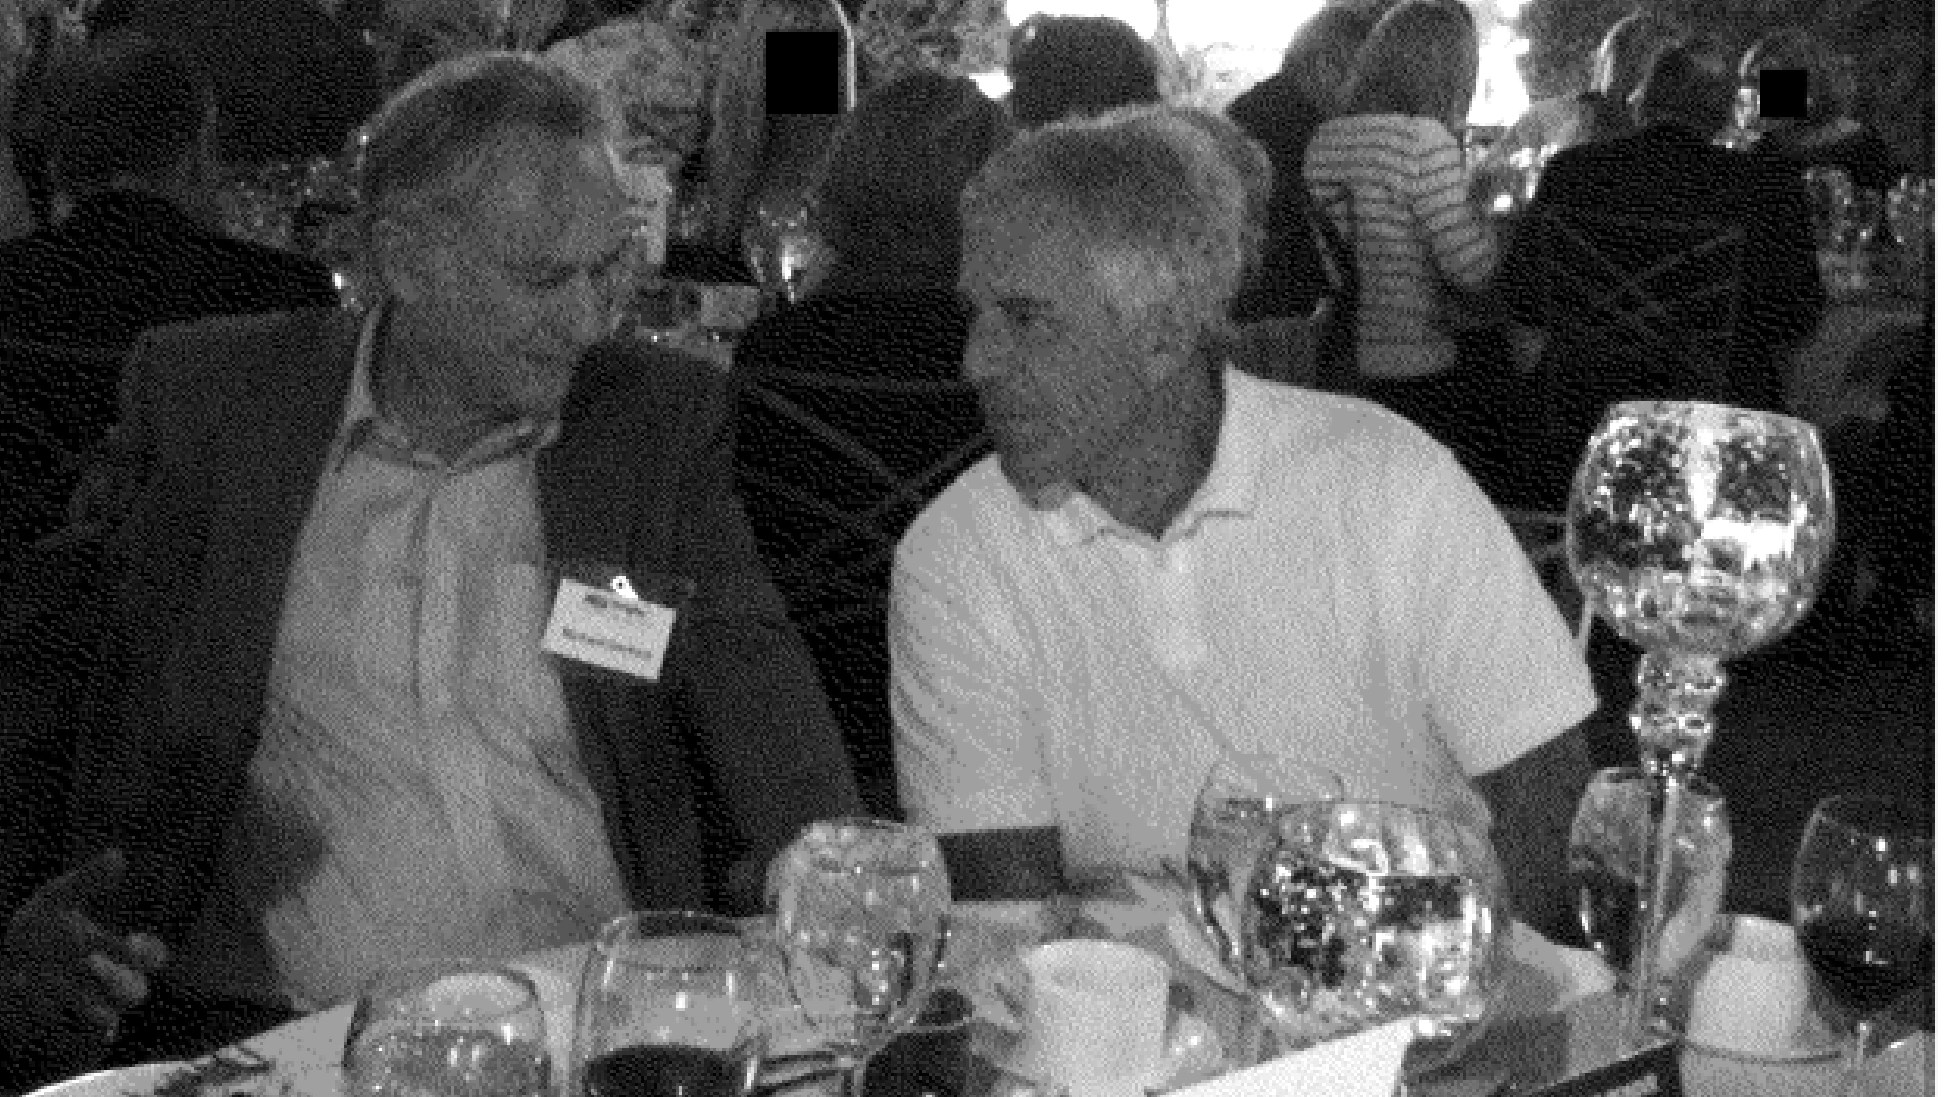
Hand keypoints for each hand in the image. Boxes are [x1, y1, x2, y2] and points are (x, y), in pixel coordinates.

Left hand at [2, 849, 169, 1036]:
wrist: (0, 966)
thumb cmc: (37, 931)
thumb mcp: (57, 899)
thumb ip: (88, 881)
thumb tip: (118, 854)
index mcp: (117, 953)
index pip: (154, 959)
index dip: (148, 953)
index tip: (131, 941)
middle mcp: (108, 984)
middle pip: (135, 992)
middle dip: (114, 977)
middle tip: (87, 960)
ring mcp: (87, 1009)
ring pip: (105, 1015)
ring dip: (81, 997)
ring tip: (52, 980)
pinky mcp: (62, 1031)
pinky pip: (69, 1032)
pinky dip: (46, 1010)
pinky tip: (24, 986)